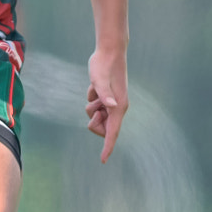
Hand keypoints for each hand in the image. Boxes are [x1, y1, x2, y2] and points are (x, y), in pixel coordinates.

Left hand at [86, 45, 128, 160]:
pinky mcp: (107, 97)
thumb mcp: (99, 79)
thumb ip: (104, 93)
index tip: (103, 160)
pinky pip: (94, 106)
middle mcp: (117, 107)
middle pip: (102, 127)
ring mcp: (112, 102)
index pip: (113, 132)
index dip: (108, 147)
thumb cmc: (104, 65)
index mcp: (118, 106)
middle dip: (94, 121)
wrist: (110, 51)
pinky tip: (95, 86)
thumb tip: (110, 105)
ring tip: (95, 92)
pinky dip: (92, 98)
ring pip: (96, 116)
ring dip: (92, 107)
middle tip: (94, 105)